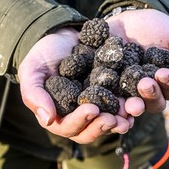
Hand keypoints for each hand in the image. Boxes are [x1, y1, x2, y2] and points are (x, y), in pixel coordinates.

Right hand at [18, 27, 132, 143]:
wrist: (63, 36)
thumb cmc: (42, 55)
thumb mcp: (32, 70)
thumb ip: (34, 94)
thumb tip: (48, 120)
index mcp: (57, 115)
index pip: (68, 127)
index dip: (80, 121)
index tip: (92, 109)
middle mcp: (77, 117)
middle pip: (89, 131)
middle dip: (101, 127)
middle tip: (113, 119)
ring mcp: (95, 108)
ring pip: (107, 123)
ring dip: (118, 123)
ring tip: (128, 116)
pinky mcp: (110, 97)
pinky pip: (120, 107)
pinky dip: (128, 107)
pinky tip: (137, 103)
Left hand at [106, 9, 168, 115]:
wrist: (127, 17)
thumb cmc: (158, 27)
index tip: (163, 73)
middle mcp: (150, 91)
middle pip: (154, 103)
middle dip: (150, 95)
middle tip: (145, 85)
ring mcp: (128, 91)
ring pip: (132, 106)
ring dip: (132, 106)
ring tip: (130, 102)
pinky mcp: (107, 87)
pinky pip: (109, 99)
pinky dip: (109, 103)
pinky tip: (106, 101)